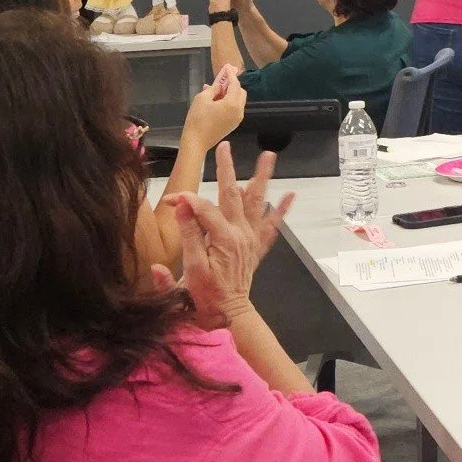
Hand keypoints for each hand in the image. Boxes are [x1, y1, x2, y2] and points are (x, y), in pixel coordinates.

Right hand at [155, 142, 294, 328]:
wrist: (227, 314)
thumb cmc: (204, 295)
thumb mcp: (190, 269)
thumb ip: (188, 236)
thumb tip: (182, 206)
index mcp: (222, 238)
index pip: (203, 209)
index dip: (185, 201)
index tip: (171, 200)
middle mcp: (240, 234)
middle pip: (232, 194)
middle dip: (227, 169)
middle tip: (224, 147)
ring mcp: (251, 239)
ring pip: (257, 202)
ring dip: (262, 178)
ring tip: (268, 155)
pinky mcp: (256, 247)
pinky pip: (272, 226)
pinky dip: (281, 211)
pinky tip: (291, 195)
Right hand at [181, 65, 245, 152]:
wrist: (196, 142)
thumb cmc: (197, 119)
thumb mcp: (202, 99)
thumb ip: (213, 89)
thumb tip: (218, 85)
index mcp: (233, 104)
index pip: (235, 85)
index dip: (230, 75)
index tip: (228, 66)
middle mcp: (239, 111)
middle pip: (240, 92)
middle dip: (232, 85)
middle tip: (221, 80)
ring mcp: (237, 119)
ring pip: (238, 101)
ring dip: (230, 93)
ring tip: (215, 91)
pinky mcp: (233, 125)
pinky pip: (234, 109)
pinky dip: (228, 102)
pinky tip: (216, 100)